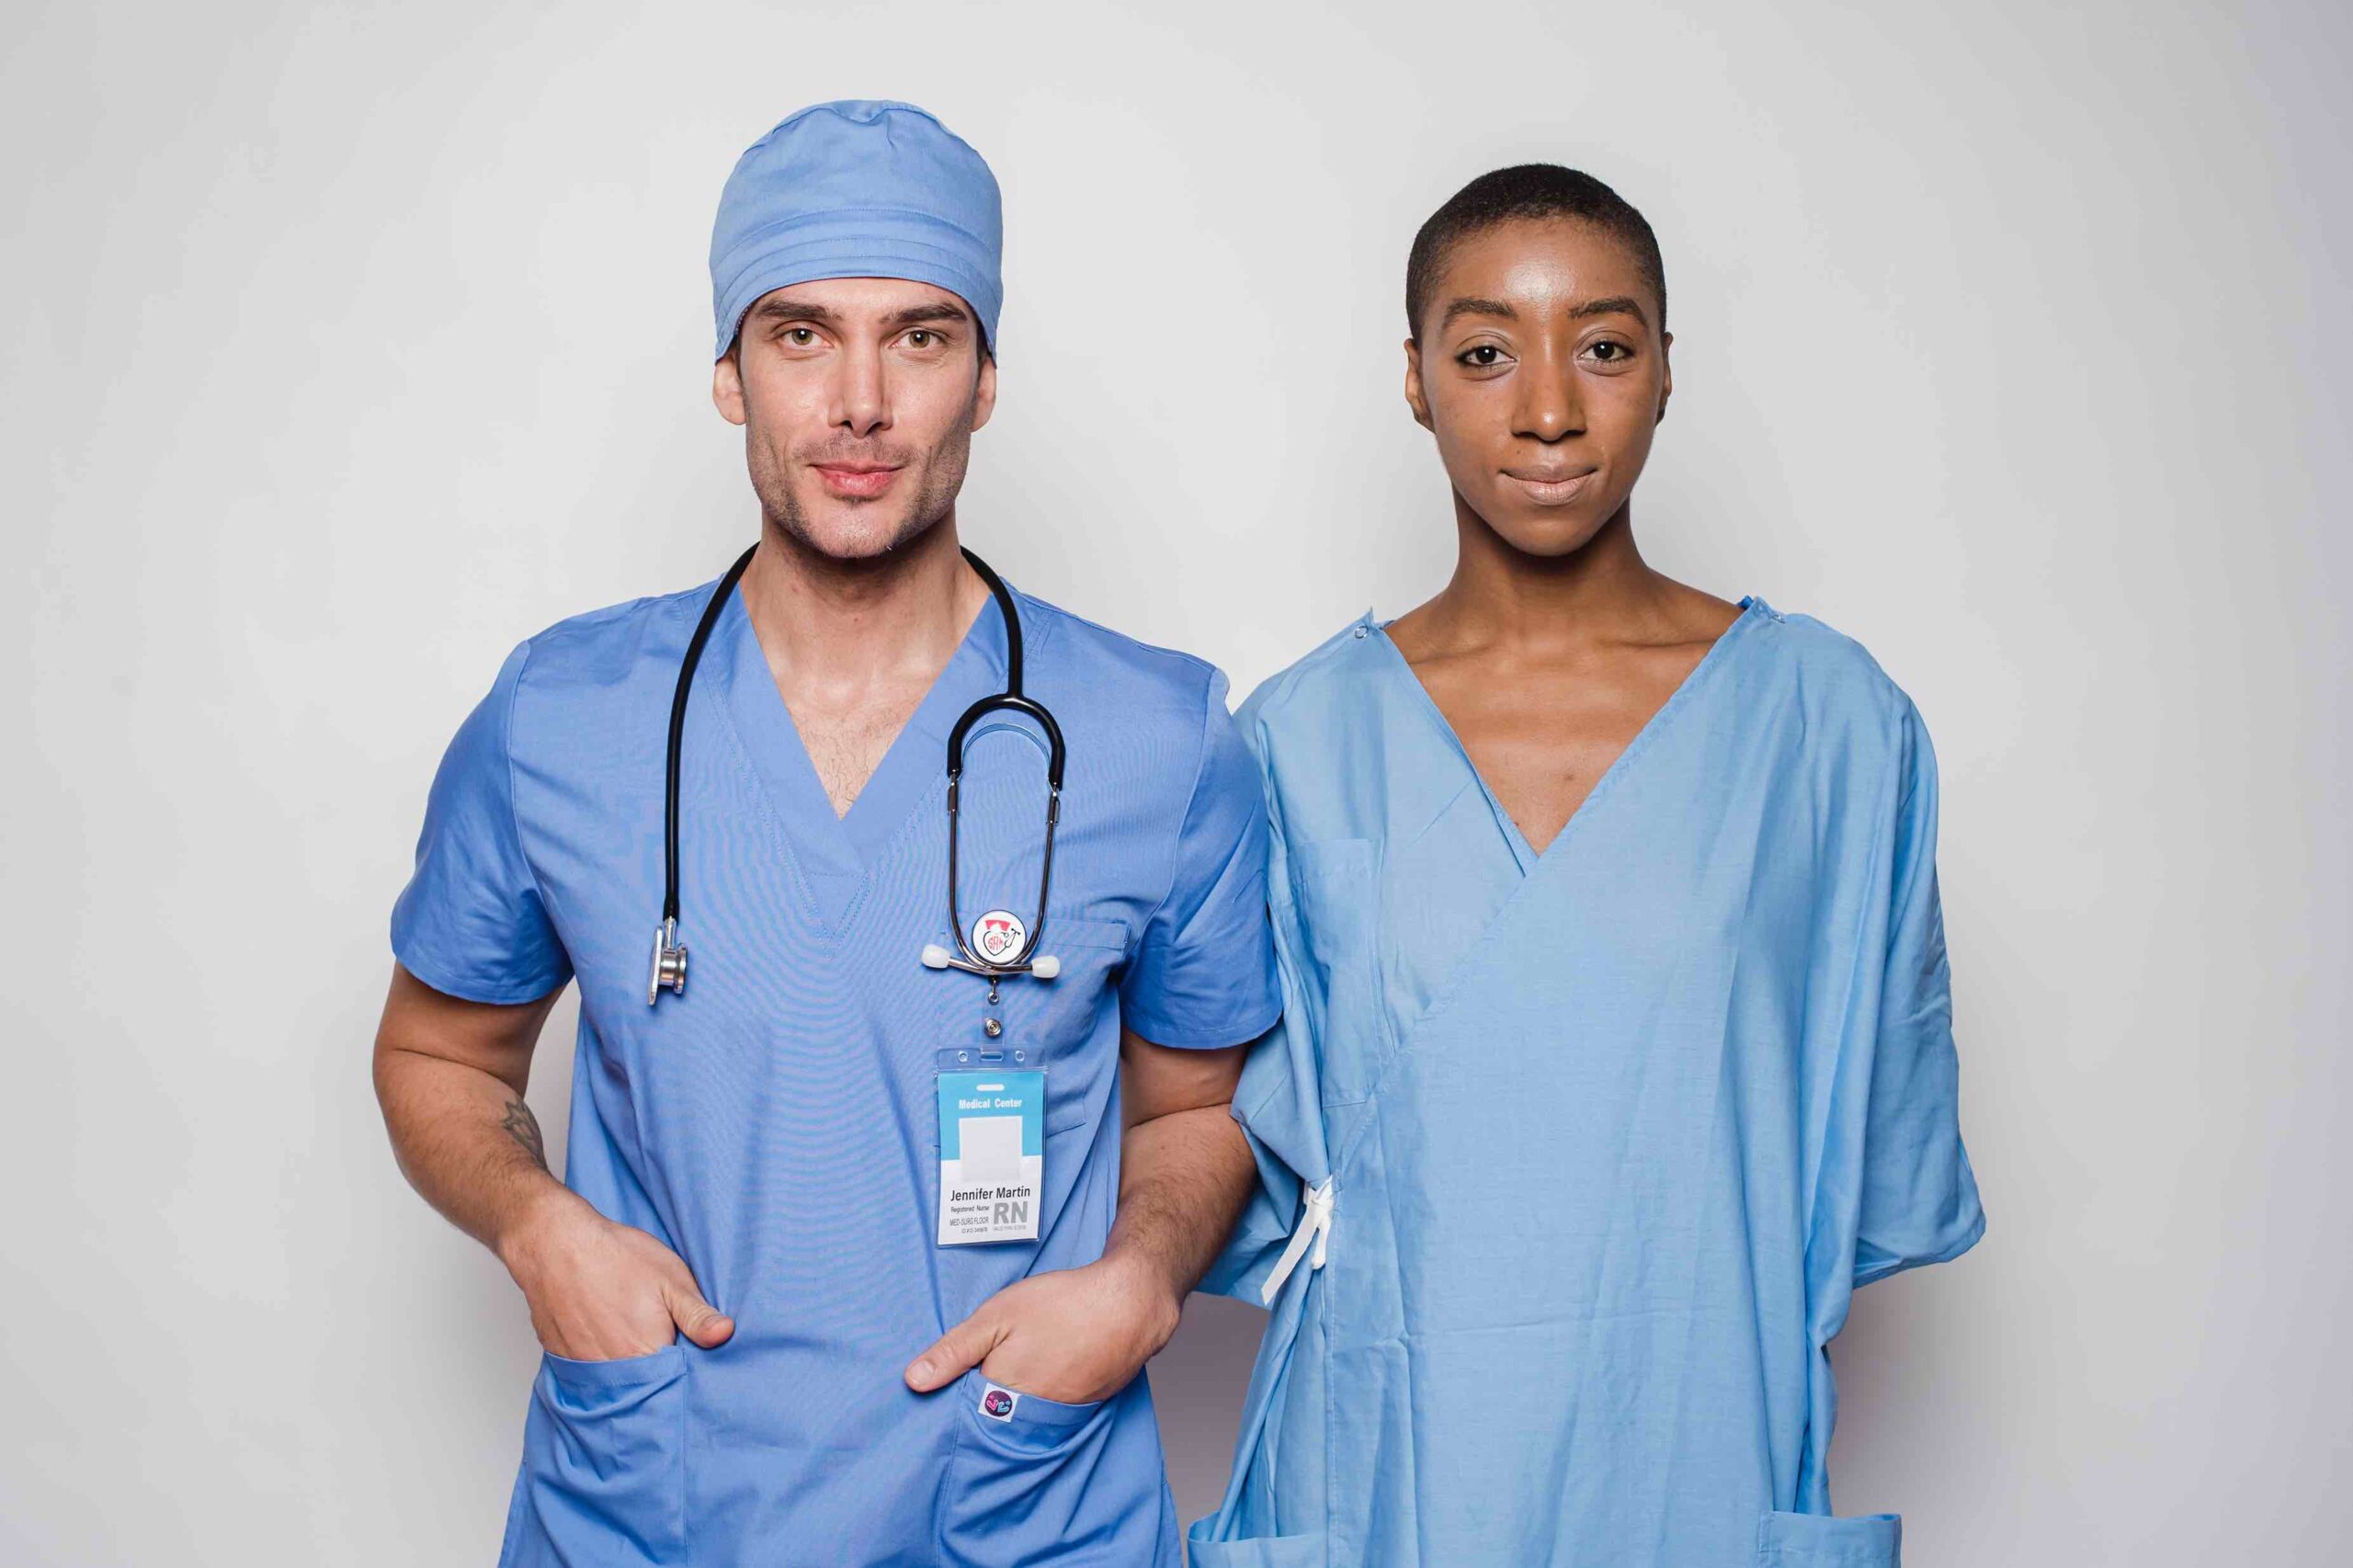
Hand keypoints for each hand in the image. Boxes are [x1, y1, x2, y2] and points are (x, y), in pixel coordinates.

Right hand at [499, 1192, 733, 1361]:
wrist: (554, 1243)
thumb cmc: (615, 1257)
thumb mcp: (671, 1280)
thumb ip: (698, 1315)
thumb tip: (726, 1336)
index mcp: (646, 1355)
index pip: (674, 1381)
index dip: (684, 1368)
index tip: (688, 1352)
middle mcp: (612, 1371)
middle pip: (644, 1385)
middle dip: (657, 1371)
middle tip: (656, 1334)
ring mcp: (583, 1367)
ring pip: (616, 1380)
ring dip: (627, 1367)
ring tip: (629, 1331)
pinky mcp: (562, 1358)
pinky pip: (589, 1372)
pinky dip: (600, 1359)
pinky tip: (604, 1332)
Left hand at [903, 1251, 1181, 1404]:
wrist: (1130, 1303)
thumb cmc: (1062, 1304)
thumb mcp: (996, 1316)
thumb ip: (954, 1351)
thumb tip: (914, 1382)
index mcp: (1002, 1394)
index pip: (964, 1411)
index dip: (955, 1395)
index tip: (948, 1382)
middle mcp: (1030, 1414)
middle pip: (995, 1416)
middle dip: (986, 1399)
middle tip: (993, 1363)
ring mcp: (1061, 1413)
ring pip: (1025, 1414)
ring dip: (1017, 1398)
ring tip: (1026, 1361)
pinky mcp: (1085, 1407)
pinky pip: (1054, 1410)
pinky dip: (1047, 1393)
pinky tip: (1051, 1365)